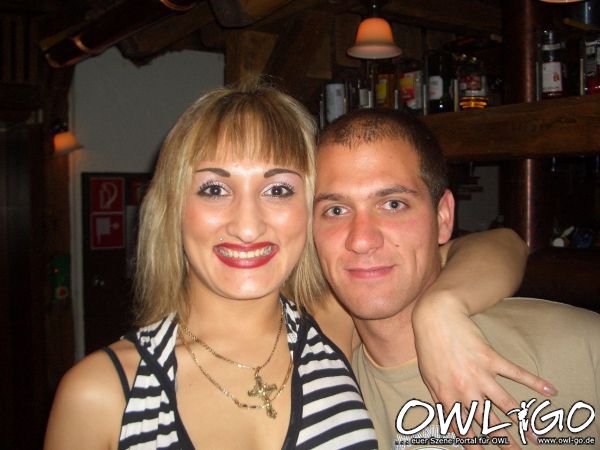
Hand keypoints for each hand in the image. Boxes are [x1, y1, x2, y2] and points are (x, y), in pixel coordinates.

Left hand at [412, 293, 555, 448]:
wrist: (436, 319)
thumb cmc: (429, 348)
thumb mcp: (428, 377)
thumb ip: (439, 398)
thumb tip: (447, 417)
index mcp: (447, 396)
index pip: (462, 427)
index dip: (474, 444)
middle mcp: (465, 389)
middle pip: (488, 422)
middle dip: (503, 441)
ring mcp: (480, 374)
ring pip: (505, 404)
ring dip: (522, 421)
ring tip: (535, 436)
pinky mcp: (491, 359)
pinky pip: (516, 373)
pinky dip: (534, 382)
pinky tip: (550, 391)